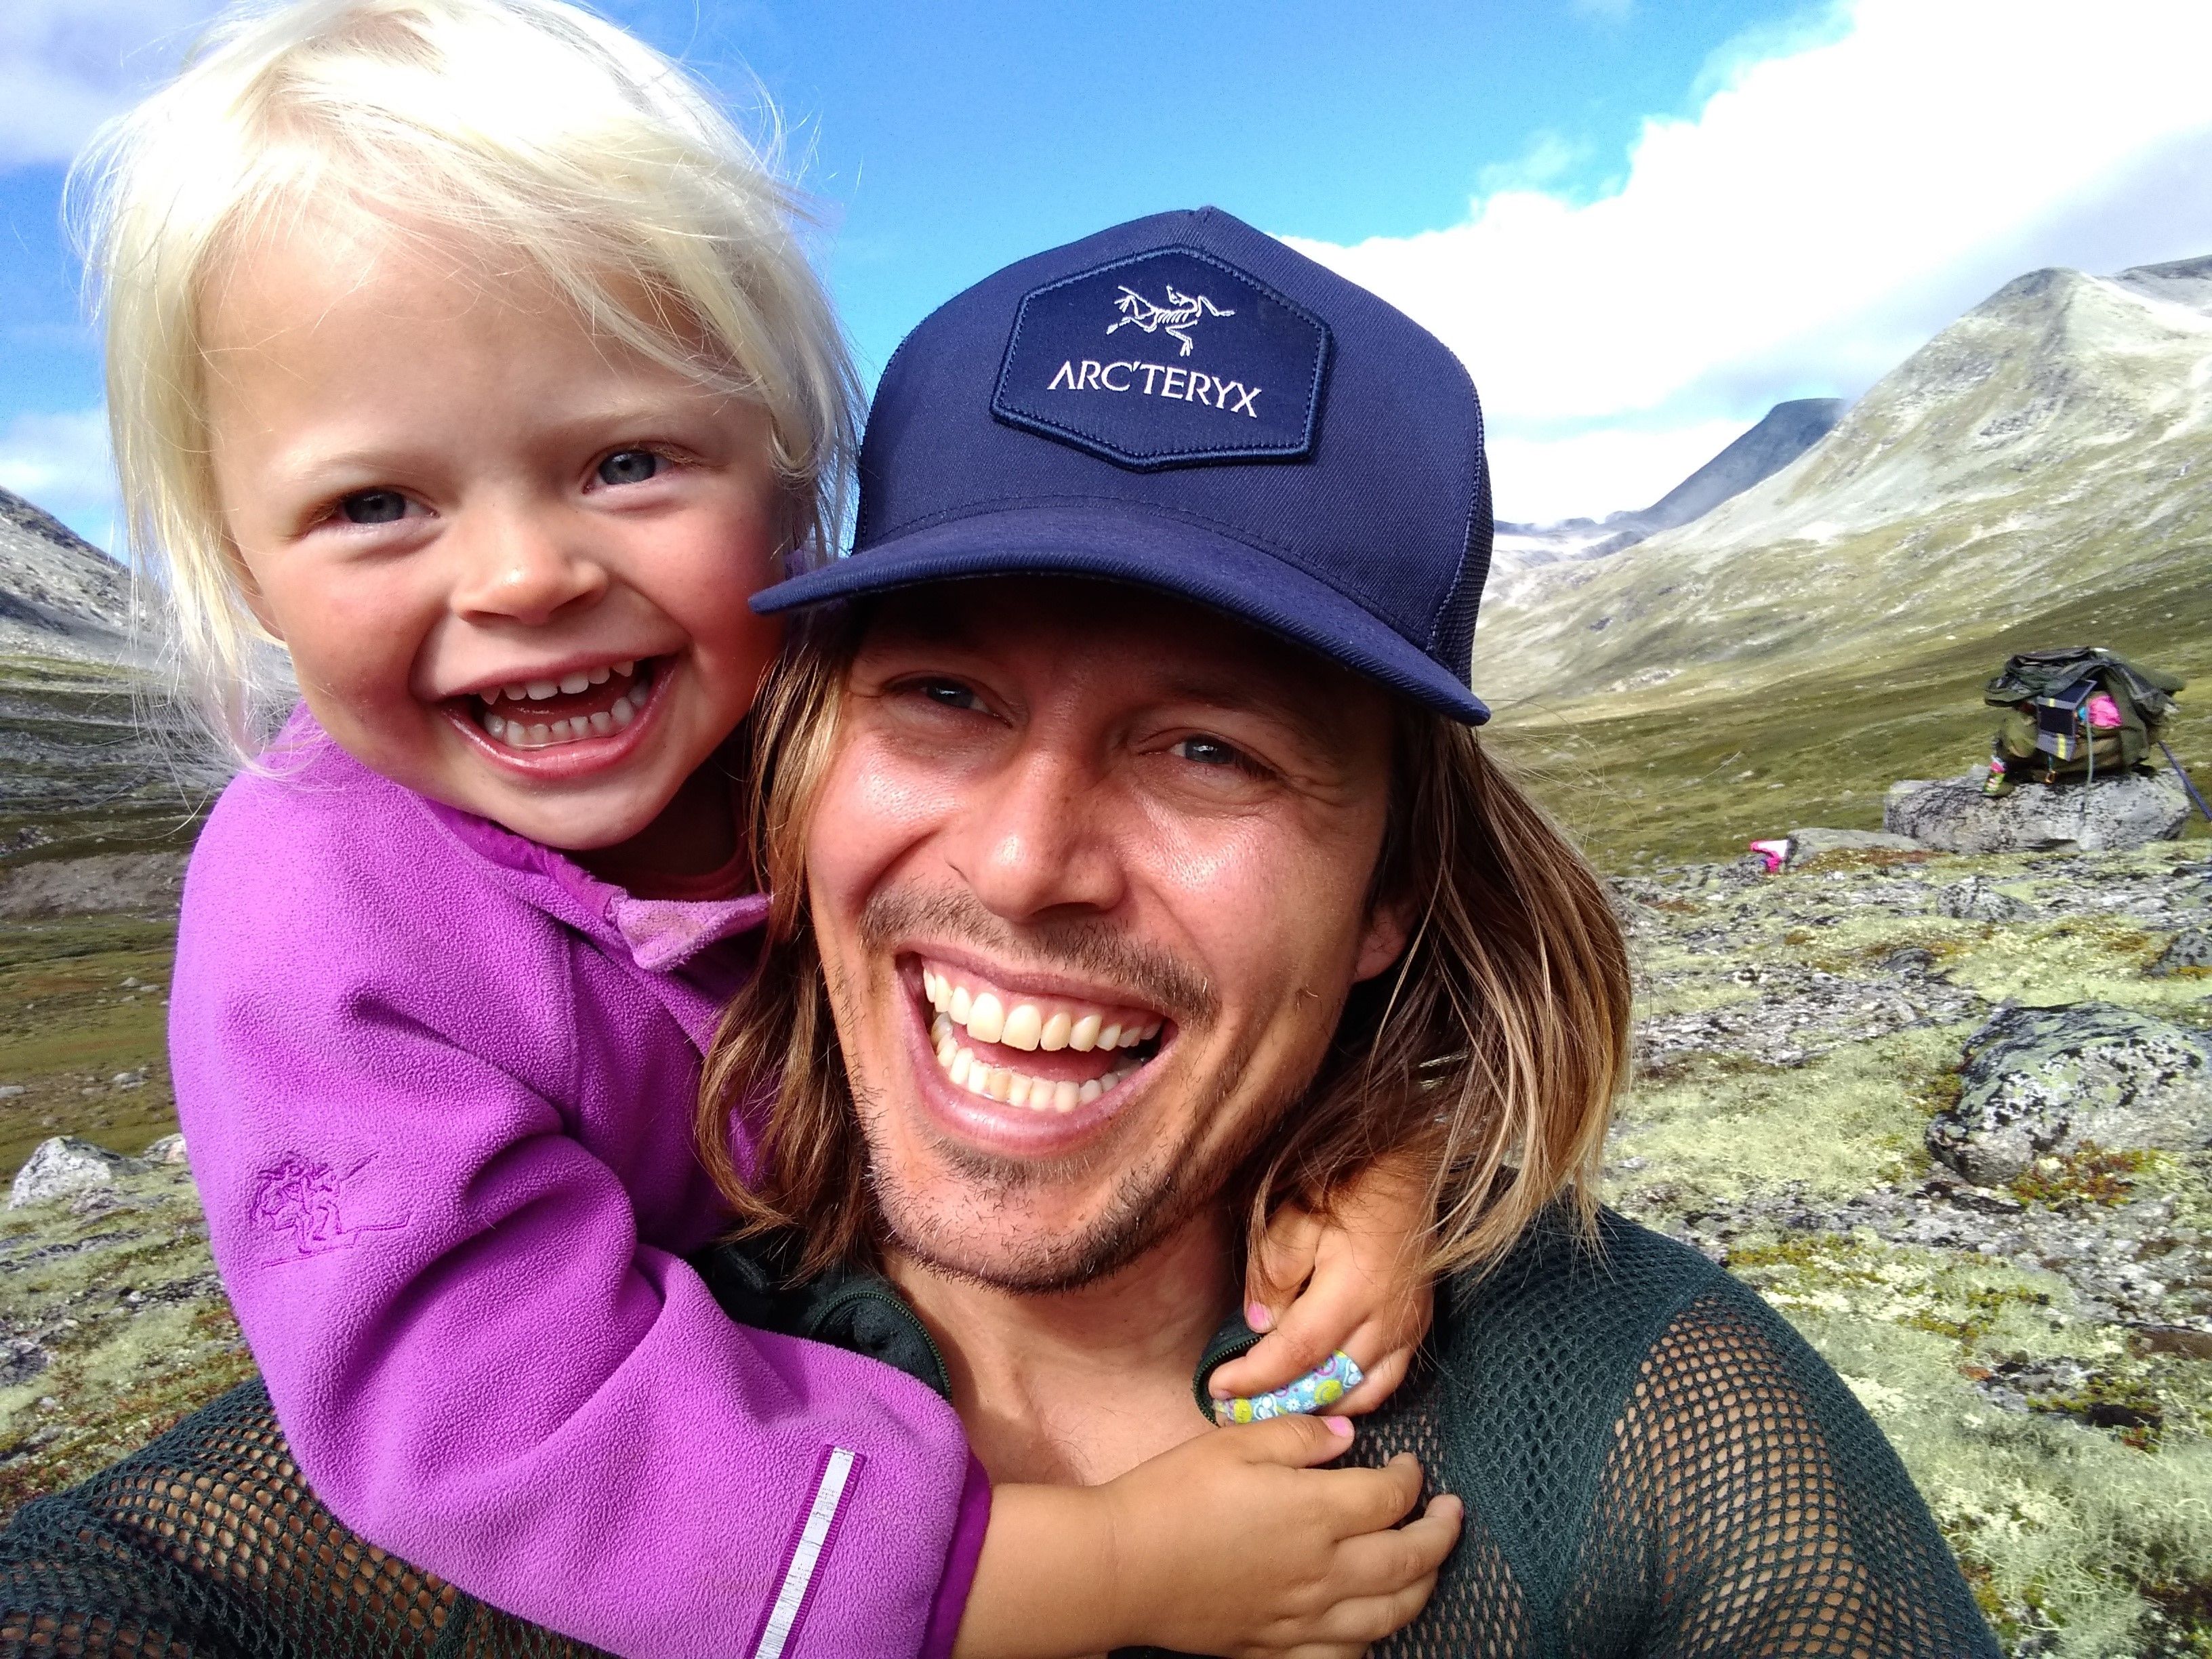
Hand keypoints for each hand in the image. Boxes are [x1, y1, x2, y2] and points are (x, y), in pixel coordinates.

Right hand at [1103, 1417, 1461, 1657]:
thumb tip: (1347, 1437)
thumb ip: (1300, 1435)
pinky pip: (1347, 1656)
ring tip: (1427, 1566)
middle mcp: (1323, 1571)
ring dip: (1422, 1588)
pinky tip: (1371, 1621)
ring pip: (1391, 1614)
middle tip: (1450, 1514)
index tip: (1410, 1465)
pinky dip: (1373, 1639)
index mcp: (1316, 1512)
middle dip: (1440, 1534)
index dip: (1411, 1477)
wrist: (1122, 1566)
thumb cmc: (1174, 1495)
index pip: (1391, 1497)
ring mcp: (1304, 1618)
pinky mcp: (1279, 1649)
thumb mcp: (1235, 1441)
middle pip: (1410, 1560)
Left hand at [1211, 1154, 1434, 1415]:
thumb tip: (1260, 1328)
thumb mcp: (1292, 1217)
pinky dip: (1356, 1392)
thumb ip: (1273, 1274)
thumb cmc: (1342, 1186)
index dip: (1256, 1377)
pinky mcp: (1421, 1322)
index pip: (1297, 1353)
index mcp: (1353, 1291)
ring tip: (1282, 1406)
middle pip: (1333, 1384)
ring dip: (1323, 1406)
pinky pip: (1389, 1377)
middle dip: (1284, 1403)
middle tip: (1243, 1411)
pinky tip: (1326, 1390)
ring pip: (1367, 1392)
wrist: (1403, 1166)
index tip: (1219, 1388)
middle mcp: (1388, 1319)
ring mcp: (1410, 1324)